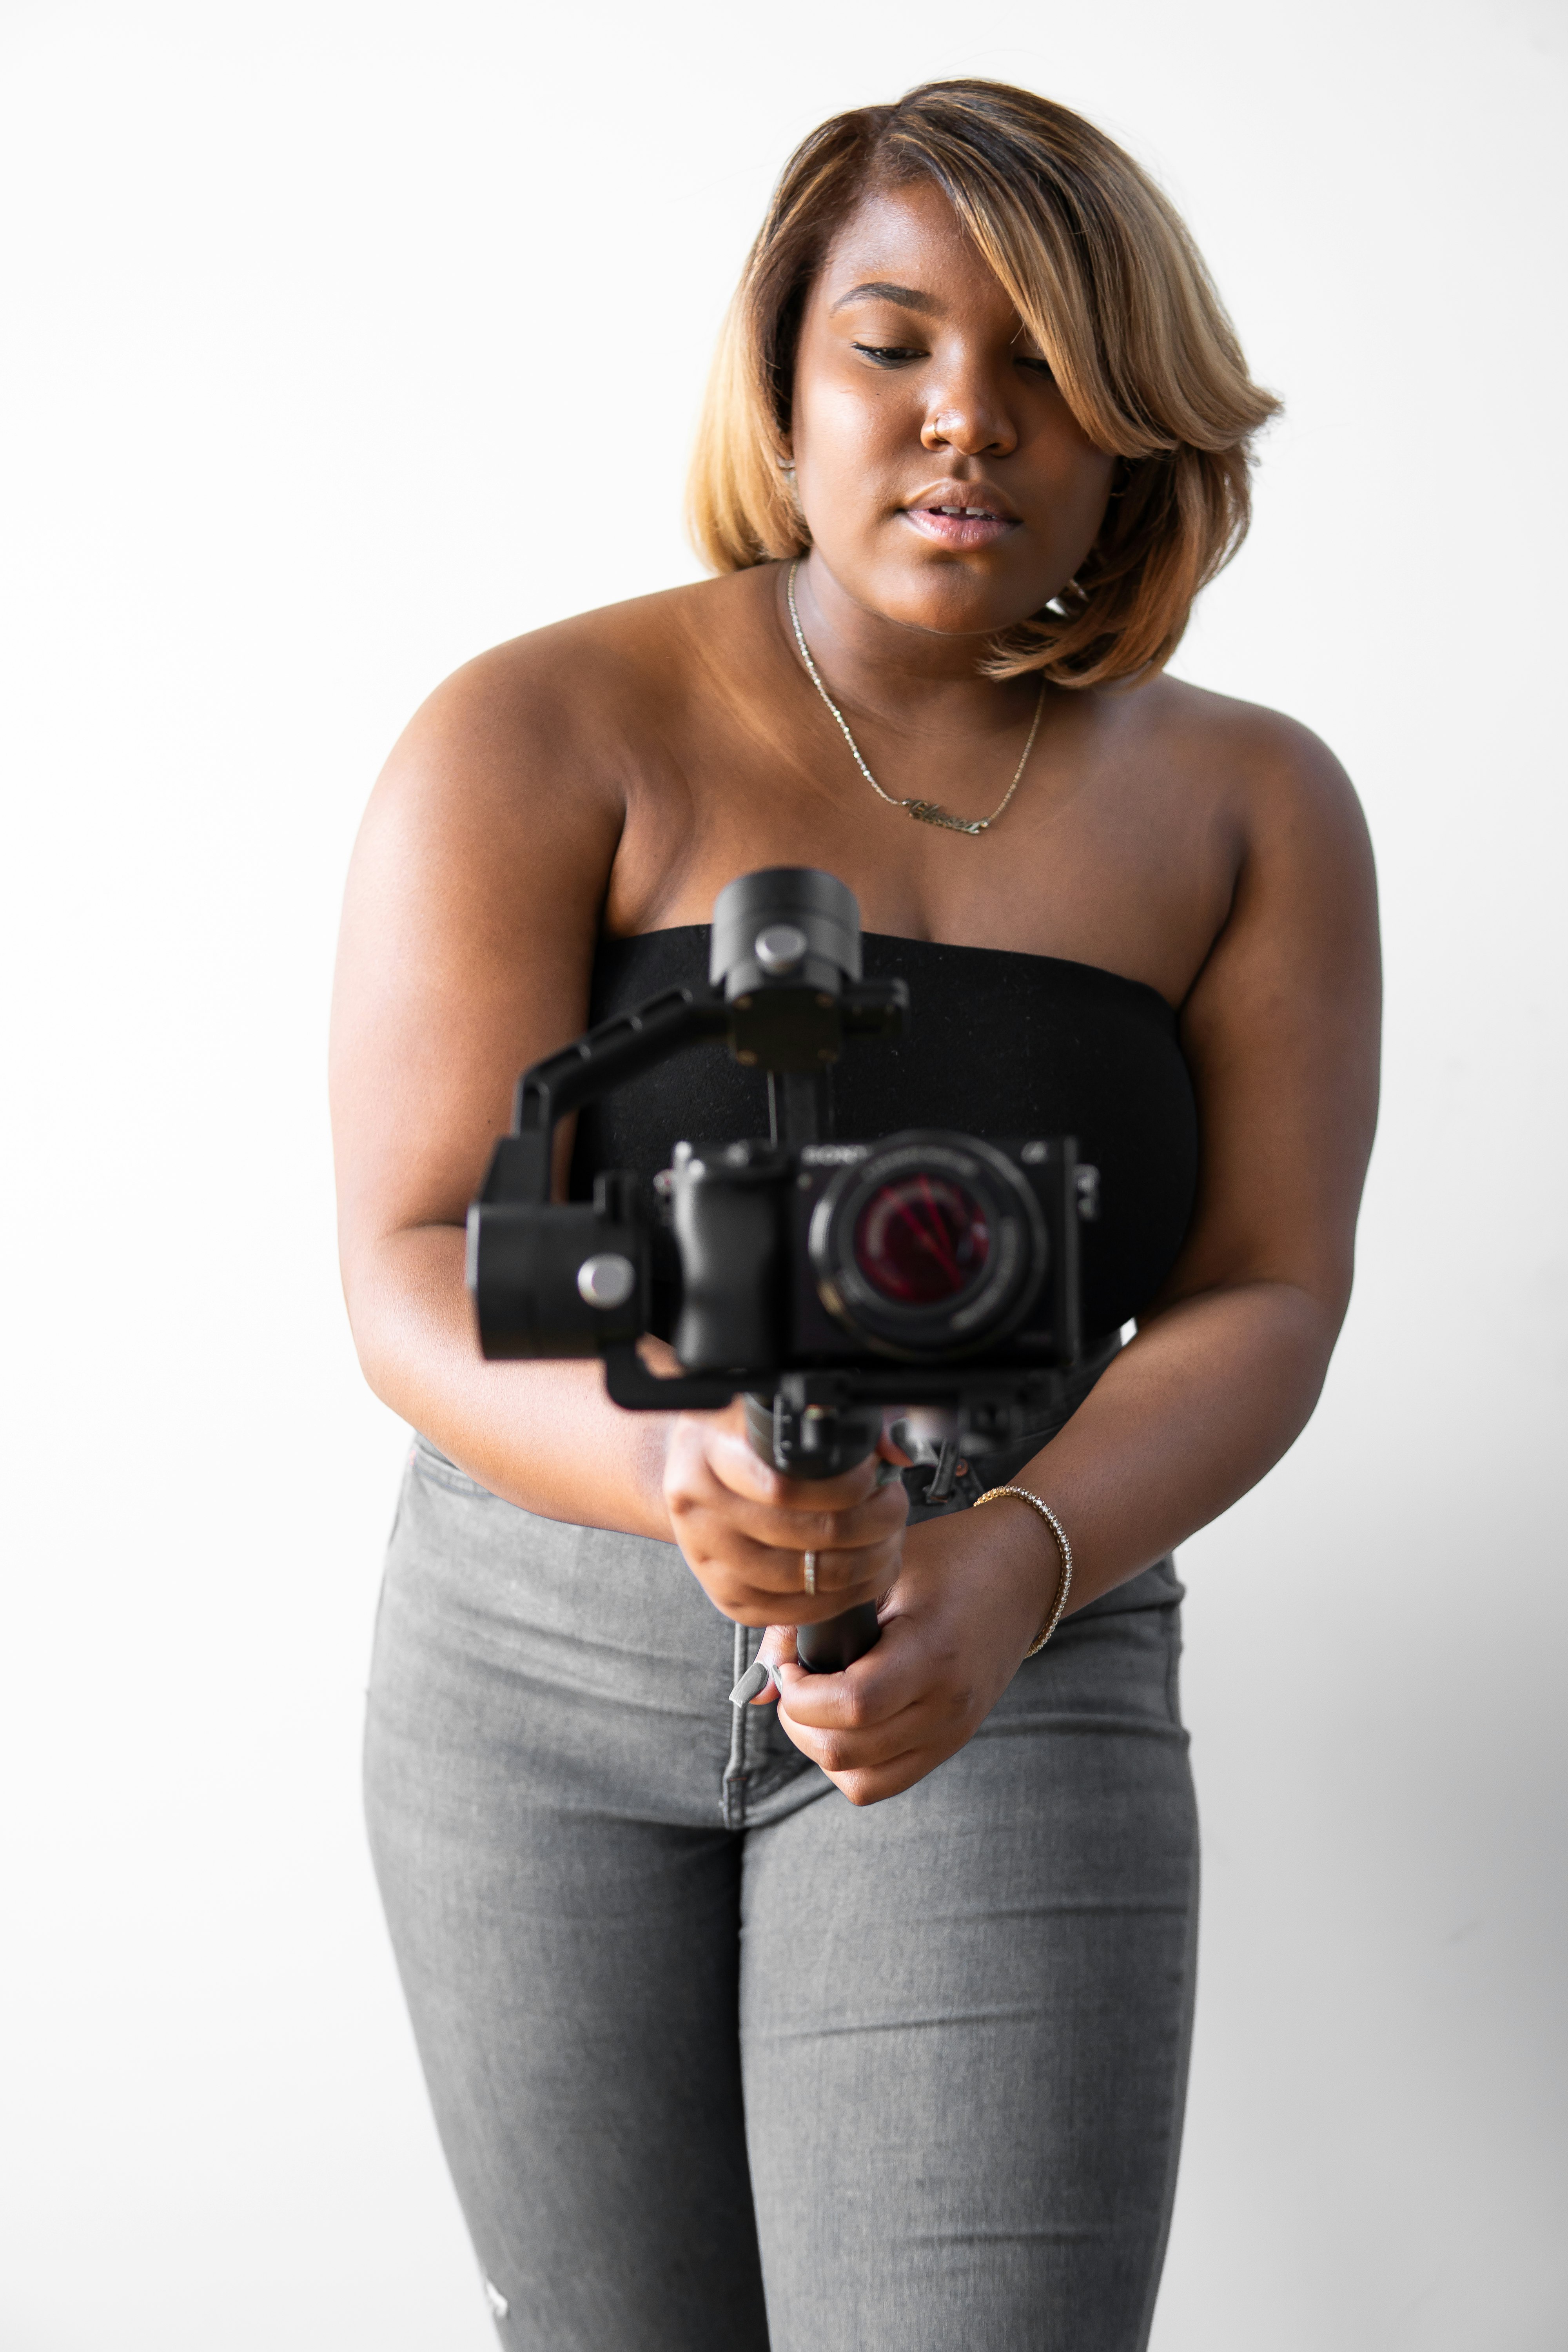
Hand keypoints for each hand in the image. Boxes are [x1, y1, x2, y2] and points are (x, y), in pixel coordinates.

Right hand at [661, 1396, 909, 1626]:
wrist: (693, 1476)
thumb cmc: (740, 1438)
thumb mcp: (774, 1405)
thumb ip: (841, 1415)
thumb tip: (894, 1448)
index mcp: (707, 1453)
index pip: (785, 1487)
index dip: (846, 1487)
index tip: (874, 1475)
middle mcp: (700, 1511)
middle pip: (808, 1534)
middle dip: (872, 1523)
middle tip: (893, 1506)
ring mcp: (710, 1561)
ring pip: (809, 1579)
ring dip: (867, 1562)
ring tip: (887, 1537)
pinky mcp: (728, 1598)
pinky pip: (796, 1611)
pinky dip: (843, 1596)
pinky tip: (865, 1571)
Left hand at [753, 1502, 1063, 1804]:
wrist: (1023, 1572)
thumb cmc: (949, 1557)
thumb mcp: (879, 1570)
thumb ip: (813, 1623)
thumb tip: (758, 1688)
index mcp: (932, 1652)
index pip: (851, 1705)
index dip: (800, 1693)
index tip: (791, 1663)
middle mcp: (947, 1705)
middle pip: (847, 1753)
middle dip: (799, 1722)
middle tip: (796, 1682)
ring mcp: (952, 1732)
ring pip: (861, 1782)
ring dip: (822, 1749)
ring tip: (819, 1702)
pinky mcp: (950, 1742)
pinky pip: (884, 1782)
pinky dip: (851, 1762)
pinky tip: (846, 1718)